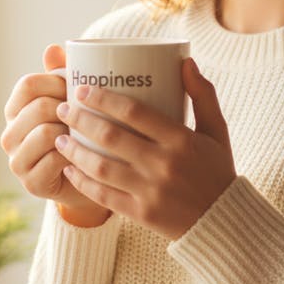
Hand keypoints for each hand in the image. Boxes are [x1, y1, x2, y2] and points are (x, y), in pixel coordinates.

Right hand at [1, 44, 110, 225]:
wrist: (88, 178)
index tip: (78, 89)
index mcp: (15, 110)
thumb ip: (61, 74)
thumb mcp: (71, 100)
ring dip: (72, 132)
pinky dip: (74, 155)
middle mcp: (9, 135)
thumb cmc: (79, 132)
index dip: (57, 82)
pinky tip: (83, 156)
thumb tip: (52, 48)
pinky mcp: (31, 183)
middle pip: (39, 106)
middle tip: (88, 114)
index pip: (28, 84)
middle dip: (69, 108)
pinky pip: (55, 159)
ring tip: (86, 135)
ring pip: (46, 132)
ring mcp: (16, 160)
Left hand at [54, 58, 235, 239]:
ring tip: (60, 138)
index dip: (104, 98)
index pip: (134, 112)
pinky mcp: (141, 214)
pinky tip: (69, 170)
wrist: (223, 222)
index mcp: (181, 140)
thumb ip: (203, 94)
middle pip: (111, 136)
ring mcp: (151, 191)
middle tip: (63, 108)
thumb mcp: (217, 130)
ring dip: (75, 151)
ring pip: (102, 167)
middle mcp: (165, 165)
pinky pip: (104, 196)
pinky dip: (82, 182)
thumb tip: (185, 61)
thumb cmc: (217, 169)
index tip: (82, 89)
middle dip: (81, 119)